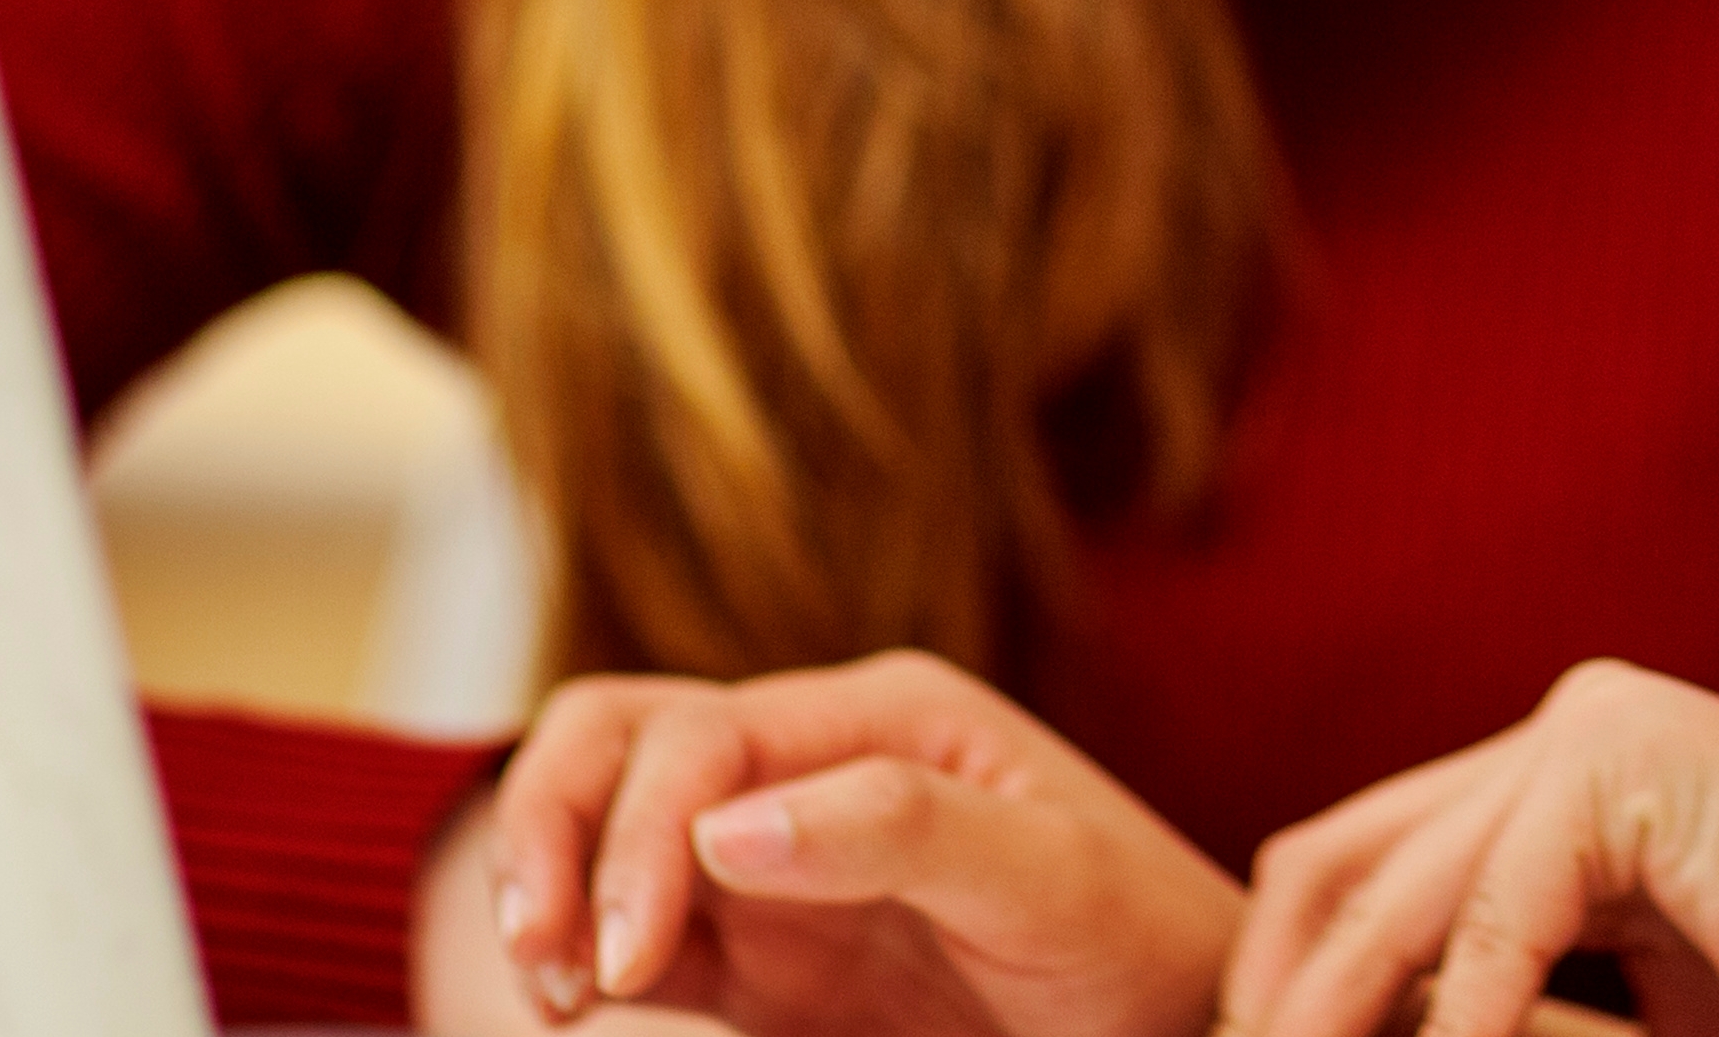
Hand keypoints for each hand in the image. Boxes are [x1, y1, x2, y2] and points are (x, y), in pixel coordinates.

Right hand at [445, 652, 1245, 1036]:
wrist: (1171, 1025)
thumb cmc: (1136, 935)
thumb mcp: (1049, 872)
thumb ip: (901, 828)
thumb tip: (727, 829)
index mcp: (879, 713)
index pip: (699, 734)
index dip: (638, 833)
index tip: (633, 957)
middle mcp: (809, 761)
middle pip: (617, 741)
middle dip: (555, 831)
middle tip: (553, 954)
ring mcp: (772, 856)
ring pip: (600, 816)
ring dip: (547, 879)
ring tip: (555, 988)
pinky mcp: (754, 953)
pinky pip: (631, 926)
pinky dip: (578, 953)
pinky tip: (577, 1007)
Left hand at [1227, 663, 1718, 1036]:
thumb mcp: (1629, 998)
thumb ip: (1504, 996)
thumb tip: (1389, 1023)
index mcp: (1568, 769)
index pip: (1369, 859)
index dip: (1291, 971)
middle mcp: (1568, 724)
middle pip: (1341, 858)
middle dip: (1278, 987)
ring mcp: (1592, 728)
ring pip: (1396, 896)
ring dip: (1330, 1016)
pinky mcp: (1618, 761)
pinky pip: (1495, 927)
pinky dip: (1460, 1027)